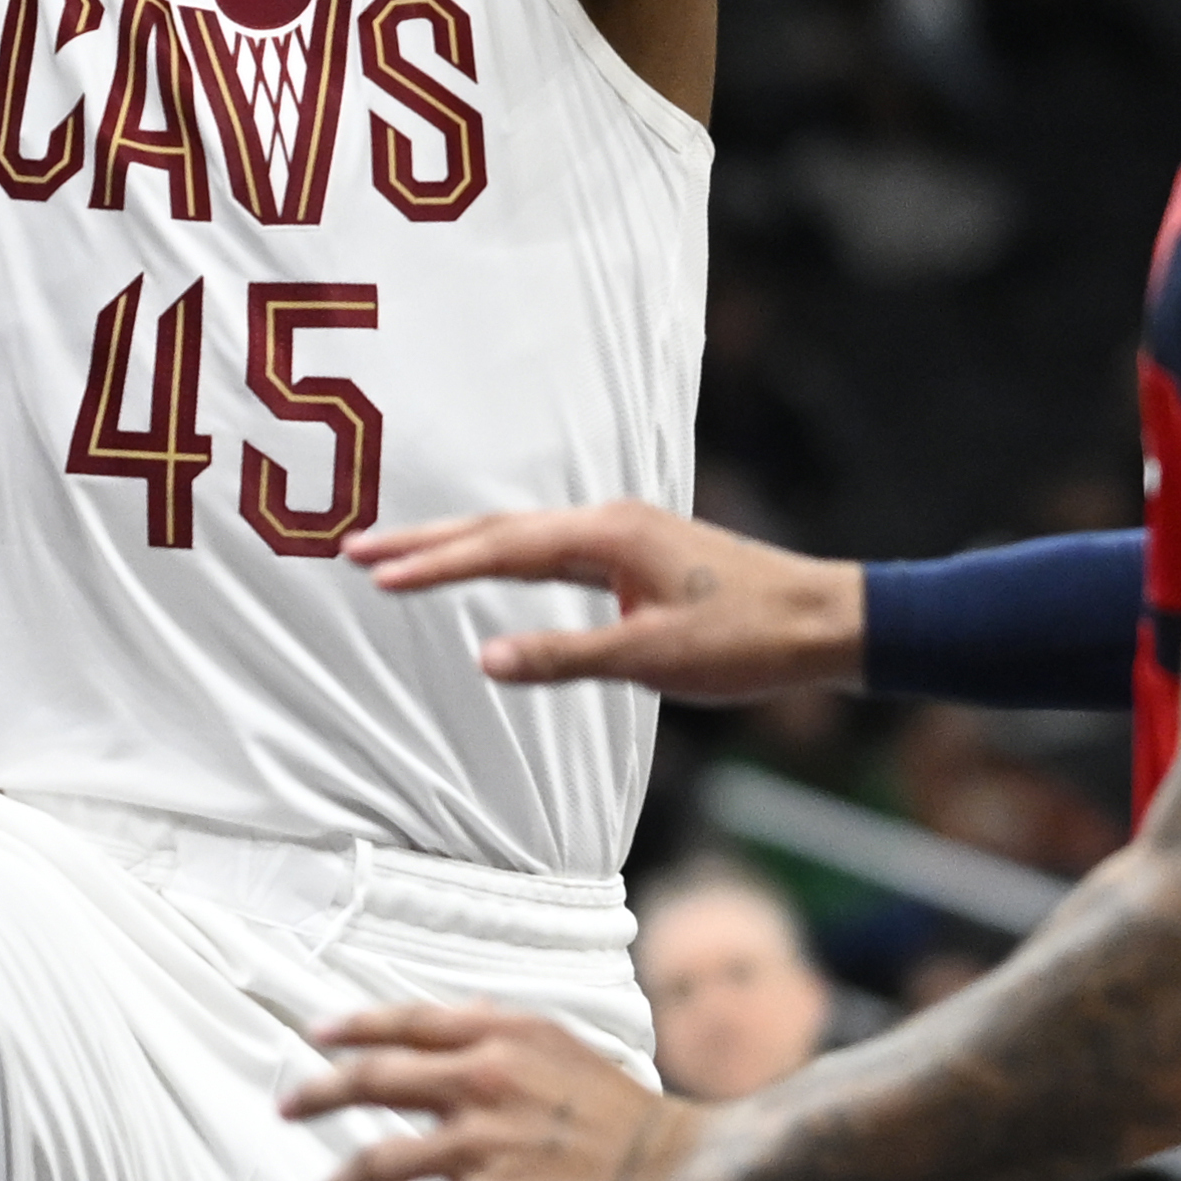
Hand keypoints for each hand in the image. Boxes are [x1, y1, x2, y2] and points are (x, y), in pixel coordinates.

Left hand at [288, 1003, 708, 1180]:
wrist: (682, 1175)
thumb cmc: (634, 1121)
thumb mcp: (568, 1050)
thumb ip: (508, 1041)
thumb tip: (465, 1029)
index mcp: (503, 1038)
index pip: (406, 1024)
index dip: (354, 1028)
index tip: (317, 1035)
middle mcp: (482, 1081)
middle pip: (373, 1081)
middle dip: (319, 1094)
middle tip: (287, 1107)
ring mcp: (480, 1147)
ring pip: (378, 1163)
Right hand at [352, 500, 859, 699]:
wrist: (826, 621)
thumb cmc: (749, 639)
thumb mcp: (654, 659)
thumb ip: (565, 658)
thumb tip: (484, 659)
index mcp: (607, 534)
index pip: (499, 549)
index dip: (432, 564)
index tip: (373, 574)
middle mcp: (609, 521)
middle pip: (497, 528)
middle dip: (425, 541)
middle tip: (355, 550)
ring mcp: (623, 534)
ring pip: (520, 536)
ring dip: (458, 546)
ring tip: (398, 557)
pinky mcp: (636, 555)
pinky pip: (547, 550)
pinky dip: (500, 557)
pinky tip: (485, 568)